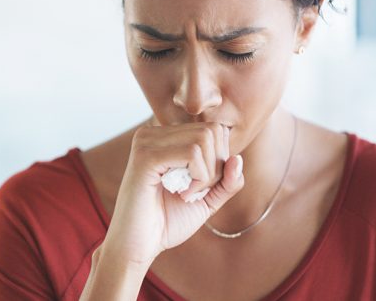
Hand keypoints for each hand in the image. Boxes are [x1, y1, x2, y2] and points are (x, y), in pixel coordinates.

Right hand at [101, 121, 244, 267]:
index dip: (220, 159)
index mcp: (164, 137)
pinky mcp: (146, 156)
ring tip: (188, 194)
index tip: (202, 186)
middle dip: (217, 166)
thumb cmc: (167, 223)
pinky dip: (199, 177)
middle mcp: (152, 133)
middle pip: (211, 131)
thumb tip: (238, 159)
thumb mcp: (207, 200)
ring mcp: (146, 141)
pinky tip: (183, 194)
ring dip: (208, 174)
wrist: (137, 247)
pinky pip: (192, 153)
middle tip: (197, 192)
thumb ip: (227, 181)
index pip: (213, 129)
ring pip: (204, 139)